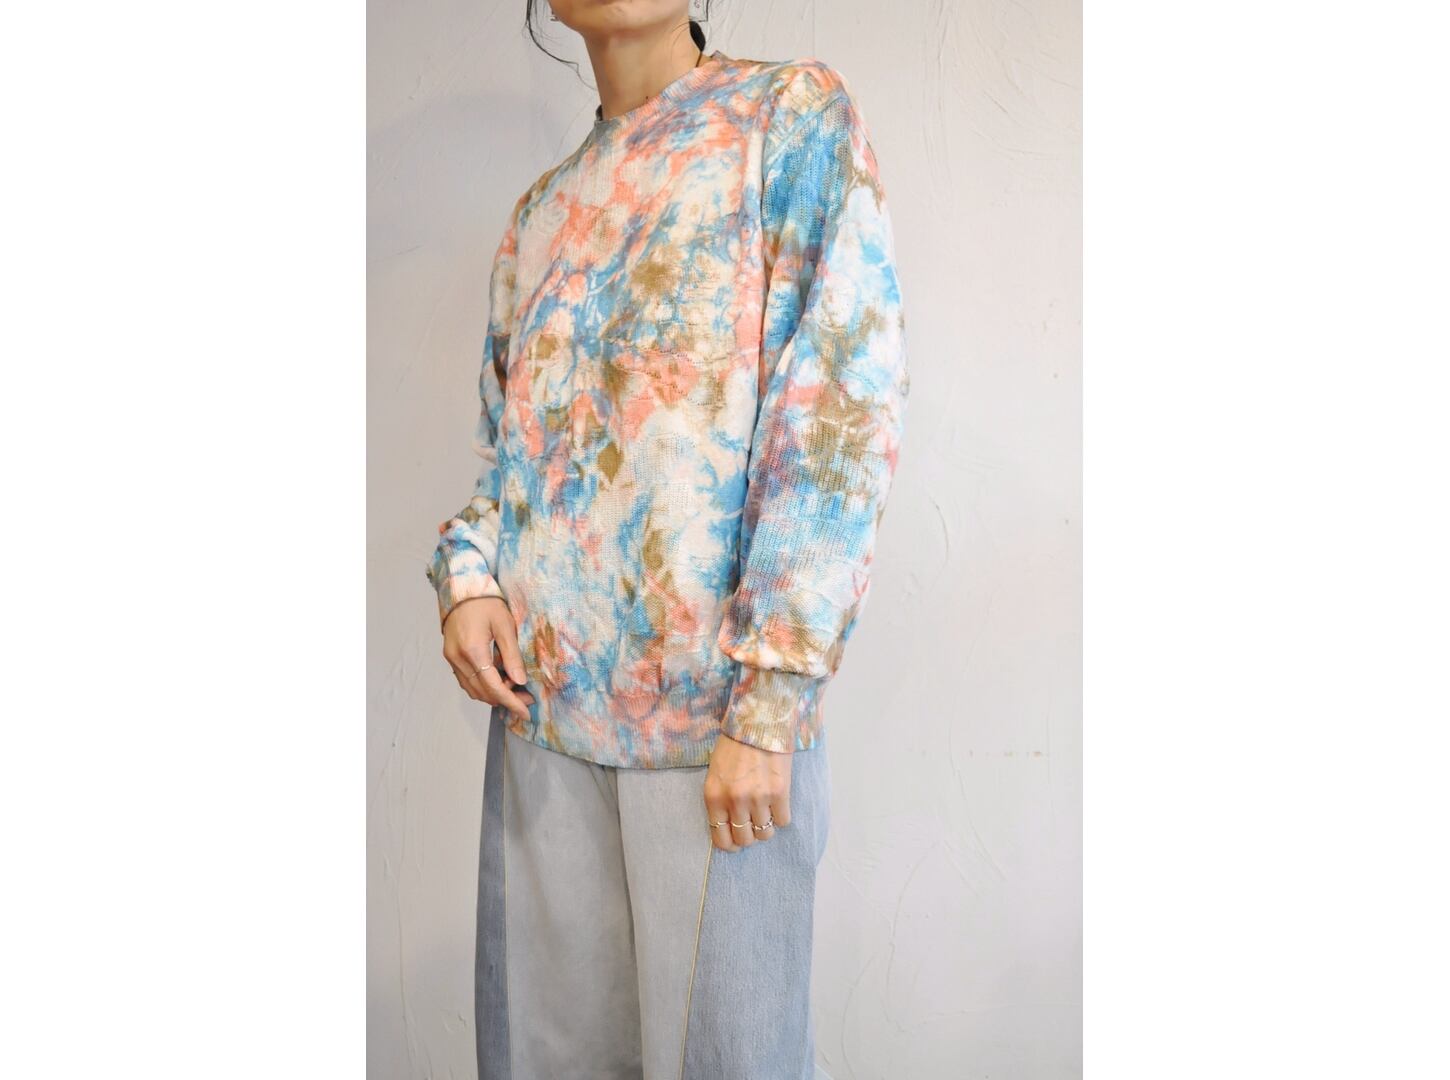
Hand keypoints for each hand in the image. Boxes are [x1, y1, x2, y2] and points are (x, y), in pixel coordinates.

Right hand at [441, 596, 533, 721]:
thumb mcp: (505, 626)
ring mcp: (452, 659)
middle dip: (506, 699)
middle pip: (483, 693)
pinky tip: (499, 679)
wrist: (462, 589)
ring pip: (473, 690)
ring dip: (494, 694)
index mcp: (473, 651)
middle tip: (527, 697)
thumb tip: (521, 681)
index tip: (526, 711)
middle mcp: (458, 659)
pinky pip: (467, 681)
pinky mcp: (450, 657)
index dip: (511, 702)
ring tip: (515, 687)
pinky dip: (483, 686)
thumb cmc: (486, 604)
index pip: (494, 687)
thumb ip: (512, 655)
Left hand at [704, 733, 791, 851]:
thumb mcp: (715, 772)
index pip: (721, 838)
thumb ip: (720, 799)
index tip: (737, 841)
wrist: (758, 721)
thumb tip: (729, 826)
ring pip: (765, 833)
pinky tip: (778, 801)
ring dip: (766, 825)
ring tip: (766, 810)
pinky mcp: (779, 792)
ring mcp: (758, 798)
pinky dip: (781, 815)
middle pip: (745, 839)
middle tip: (753, 823)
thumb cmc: (734, 744)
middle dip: (750, 835)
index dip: (731, 844)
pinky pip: (783, 821)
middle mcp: (734, 801)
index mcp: (714, 796)